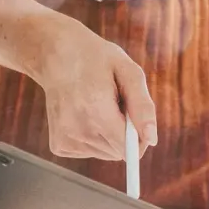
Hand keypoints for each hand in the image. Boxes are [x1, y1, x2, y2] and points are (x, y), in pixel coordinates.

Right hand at [29, 15, 156, 159]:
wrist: (56, 55)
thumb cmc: (97, 60)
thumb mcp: (128, 71)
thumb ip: (143, 106)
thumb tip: (152, 140)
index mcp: (95, 108)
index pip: (127, 147)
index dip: (138, 136)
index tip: (133, 117)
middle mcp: (76, 128)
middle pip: (119, 152)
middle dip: (123, 131)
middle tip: (112, 104)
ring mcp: (64, 139)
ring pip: (107, 153)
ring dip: (109, 134)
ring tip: (97, 107)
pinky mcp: (59, 146)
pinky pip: (92, 152)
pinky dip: (94, 137)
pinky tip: (85, 115)